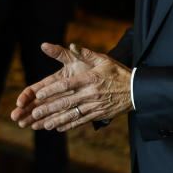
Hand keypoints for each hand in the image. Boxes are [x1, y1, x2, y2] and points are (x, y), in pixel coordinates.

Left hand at [12, 43, 132, 131]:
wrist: (137, 90)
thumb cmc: (117, 72)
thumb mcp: (103, 59)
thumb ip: (85, 53)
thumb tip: (71, 45)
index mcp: (90, 78)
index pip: (67, 85)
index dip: (52, 90)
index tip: (39, 94)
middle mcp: (92, 93)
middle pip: (67, 102)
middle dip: (49, 108)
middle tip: (35, 112)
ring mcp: (95, 106)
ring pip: (73, 114)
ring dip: (57, 120)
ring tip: (43, 124)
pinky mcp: (99, 114)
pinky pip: (82, 121)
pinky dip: (69, 125)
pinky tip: (58, 128)